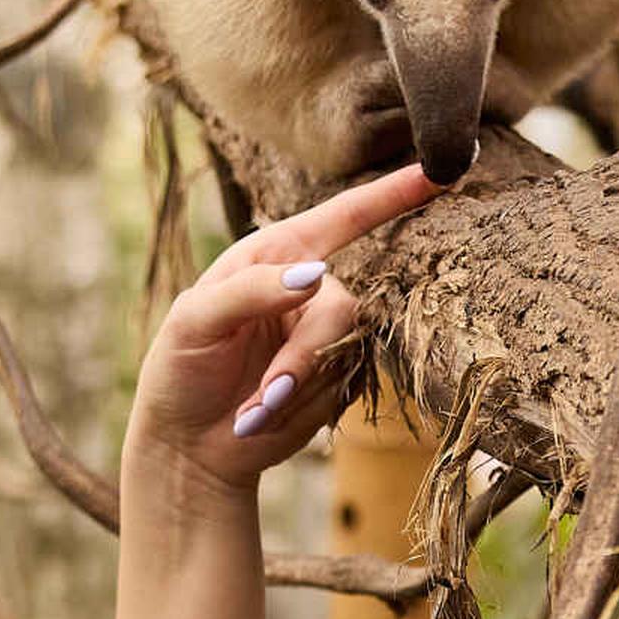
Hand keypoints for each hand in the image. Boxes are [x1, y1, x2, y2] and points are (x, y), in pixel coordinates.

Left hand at [125, 164, 440, 493]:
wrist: (188, 446)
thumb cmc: (181, 369)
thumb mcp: (195, 320)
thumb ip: (252, 290)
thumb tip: (317, 272)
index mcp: (274, 254)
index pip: (343, 217)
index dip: (392, 194)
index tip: (437, 173)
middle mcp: (309, 289)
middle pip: (341, 308)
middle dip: (302, 358)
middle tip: (264, 397)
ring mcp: (328, 335)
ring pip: (345, 352)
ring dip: (295, 390)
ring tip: (252, 411)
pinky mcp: (340, 378)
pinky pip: (342, 388)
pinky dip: (300, 410)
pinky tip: (263, 419)